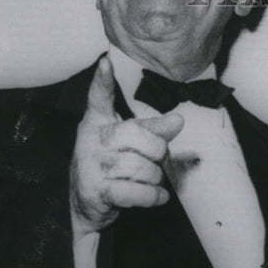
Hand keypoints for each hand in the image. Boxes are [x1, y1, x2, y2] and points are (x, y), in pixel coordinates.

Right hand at [69, 57, 183, 238]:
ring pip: (140, 166)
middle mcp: (90, 140)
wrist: (89, 204)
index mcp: (98, 122)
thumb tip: (178, 120)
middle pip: (136, 134)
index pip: (99, 98)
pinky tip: (158, 196)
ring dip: (155, 177)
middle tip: (157, 161)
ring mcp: (89, 166)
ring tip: (151, 180)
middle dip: (157, 151)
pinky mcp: (95, 191)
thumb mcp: (132, 144)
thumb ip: (154, 130)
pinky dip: (153, 196)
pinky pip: (136, 191)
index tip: (106, 63)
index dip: (102, 81)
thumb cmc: (114, 166)